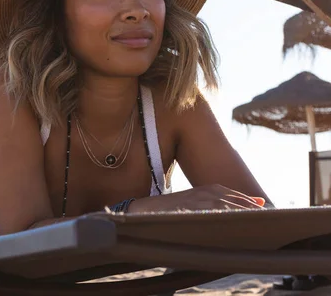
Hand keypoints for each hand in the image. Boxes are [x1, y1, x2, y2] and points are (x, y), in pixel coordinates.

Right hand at [129, 184, 266, 212]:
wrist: (145, 209)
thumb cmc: (167, 209)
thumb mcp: (190, 203)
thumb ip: (207, 206)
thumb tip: (222, 213)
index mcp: (203, 190)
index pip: (230, 193)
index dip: (245, 199)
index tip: (260, 204)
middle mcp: (202, 192)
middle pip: (231, 197)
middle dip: (247, 204)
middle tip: (264, 211)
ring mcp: (196, 200)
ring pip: (224, 203)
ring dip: (240, 209)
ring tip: (255, 217)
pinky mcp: (190, 207)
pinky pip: (211, 211)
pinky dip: (224, 214)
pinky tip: (234, 219)